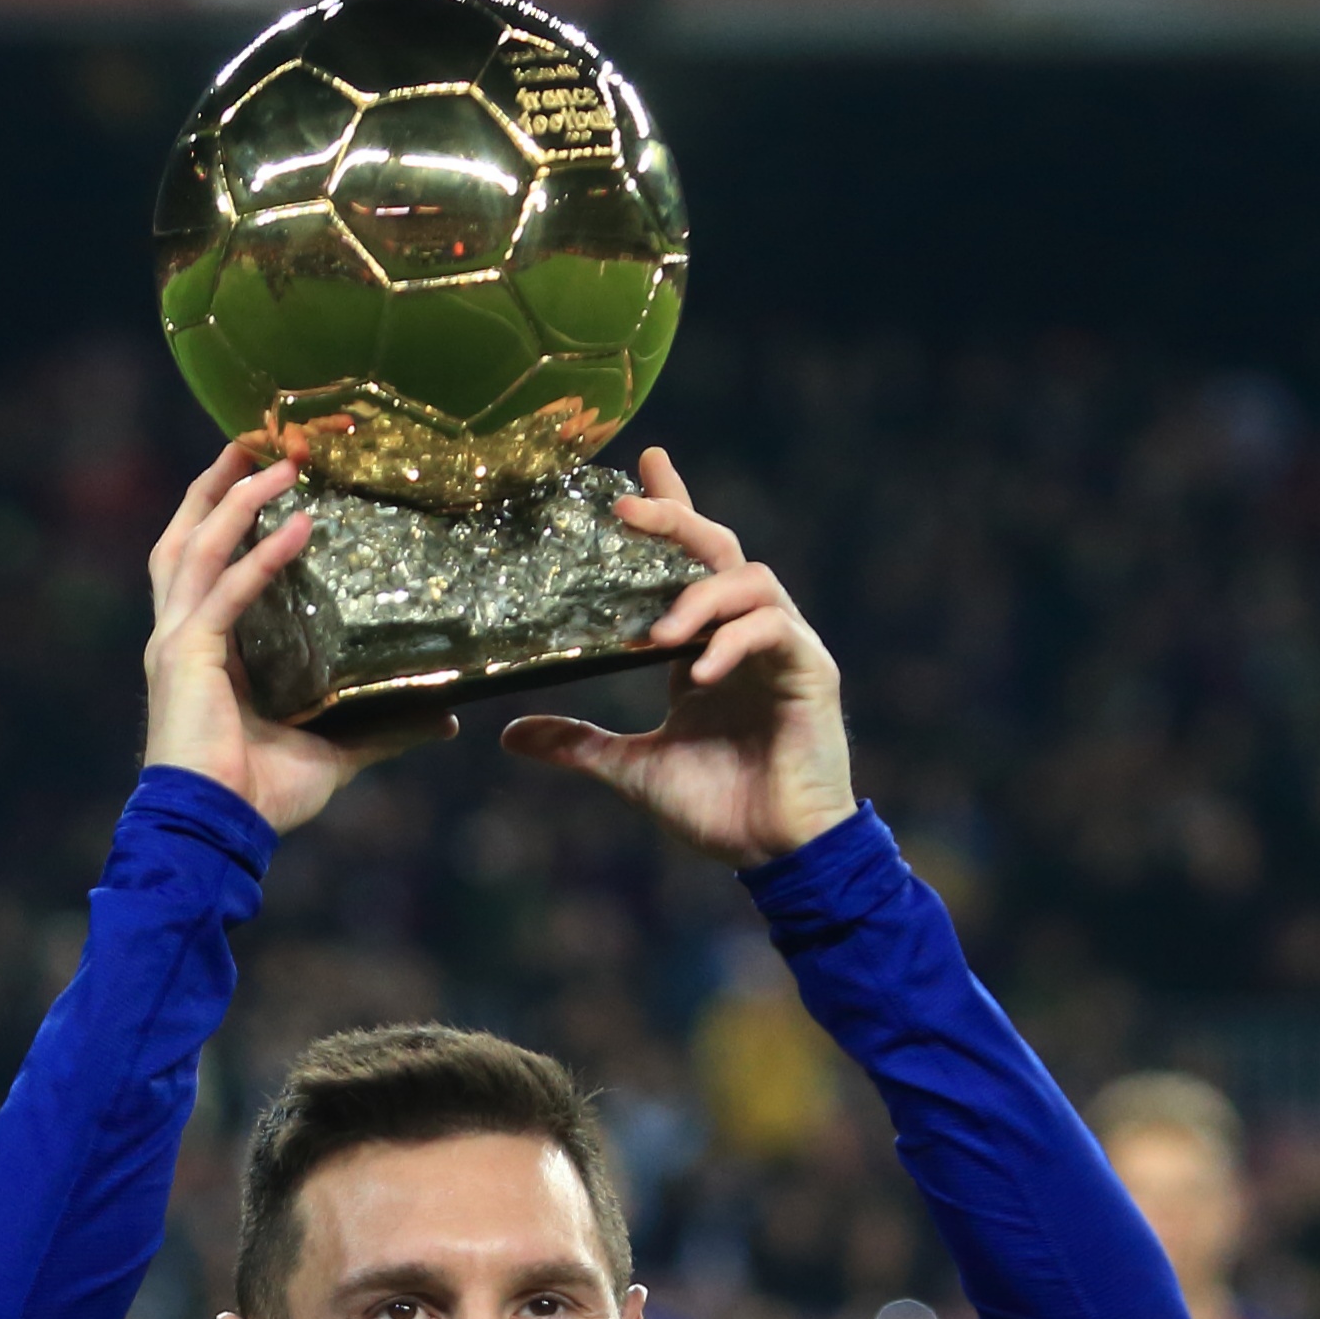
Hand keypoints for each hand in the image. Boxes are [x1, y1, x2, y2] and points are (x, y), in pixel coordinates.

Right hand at [142, 445, 452, 834]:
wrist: (217, 834)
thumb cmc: (260, 795)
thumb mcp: (336, 751)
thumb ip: (383, 728)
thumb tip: (446, 717)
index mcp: (206, 647)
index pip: (211, 560)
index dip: (233, 512)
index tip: (272, 471)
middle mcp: (182, 632)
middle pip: (187, 534)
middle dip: (218, 483)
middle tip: (257, 437)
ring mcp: (178, 641)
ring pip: (197, 546)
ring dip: (237, 498)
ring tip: (281, 459)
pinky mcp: (186, 658)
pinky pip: (228, 594)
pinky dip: (261, 558)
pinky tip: (300, 527)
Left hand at [502, 448, 856, 868]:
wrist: (779, 853)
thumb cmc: (717, 807)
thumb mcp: (631, 768)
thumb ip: (578, 742)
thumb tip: (509, 733)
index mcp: (702, 647)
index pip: (687, 563)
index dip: (669, 512)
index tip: (643, 465)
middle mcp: (743, 635)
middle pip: (716, 549)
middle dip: (675, 520)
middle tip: (629, 506)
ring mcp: (781, 649)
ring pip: (750, 579)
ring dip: (699, 596)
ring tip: (659, 633)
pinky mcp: (810, 672)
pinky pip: (774, 631)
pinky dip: (733, 642)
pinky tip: (697, 672)